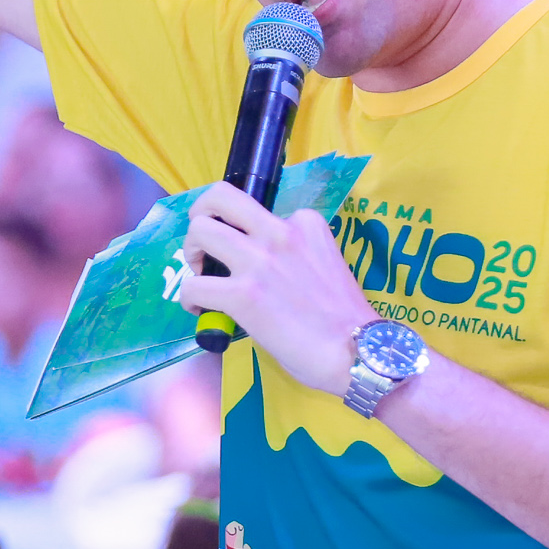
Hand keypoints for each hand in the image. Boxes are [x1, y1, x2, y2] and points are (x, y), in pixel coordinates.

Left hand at [171, 185, 376, 396]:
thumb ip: (294, 253)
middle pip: (219, 198)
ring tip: (201, 276)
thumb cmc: (345, 317)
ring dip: (191, 254)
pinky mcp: (243, 295)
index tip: (242, 251)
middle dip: (201, 217)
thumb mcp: (325, 262)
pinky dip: (190, 297)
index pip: (257, 207)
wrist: (358, 351)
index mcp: (306, 223)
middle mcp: (280, 232)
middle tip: (203, 246)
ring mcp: (259, 261)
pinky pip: (194, 284)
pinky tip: (200, 309)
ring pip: (200, 231)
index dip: (241, 229)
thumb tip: (261, 268)